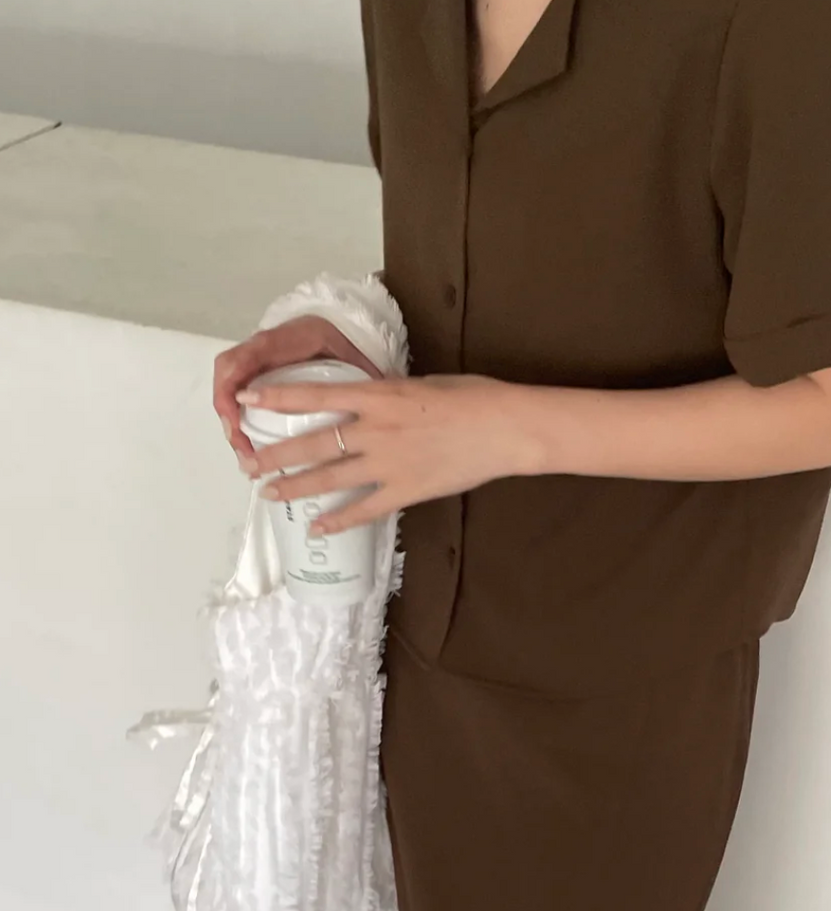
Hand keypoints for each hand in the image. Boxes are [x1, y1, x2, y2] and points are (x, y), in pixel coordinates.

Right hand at [213, 316, 382, 461]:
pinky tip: (251, 447)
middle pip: (227, 376)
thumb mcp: (352, 353)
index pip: (243, 358)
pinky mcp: (256, 375)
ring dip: (232, 423)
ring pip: (228, 388)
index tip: (237, 417)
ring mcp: (254, 361)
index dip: (232, 389)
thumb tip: (384, 394)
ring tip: (247, 456)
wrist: (335, 321)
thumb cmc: (341, 339)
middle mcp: (260, 349)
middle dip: (228, 416)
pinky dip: (238, 420)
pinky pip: (236, 394)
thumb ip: (364, 372)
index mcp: (281, 340)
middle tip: (244, 450)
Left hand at [237, 375, 539, 530]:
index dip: (276, 398)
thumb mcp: (421, 384)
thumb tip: (367, 399)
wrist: (505, 428)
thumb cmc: (471, 396)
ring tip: (269, 494)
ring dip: (295, 488)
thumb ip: (388, 394)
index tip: (246, 400)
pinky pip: (363, 510)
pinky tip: (317, 527)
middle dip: (275, 455)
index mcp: (377, 396)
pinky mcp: (406, 491)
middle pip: (311, 444)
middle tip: (247, 463)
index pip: (313, 396)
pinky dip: (337, 520)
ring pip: (329, 478)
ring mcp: (387, 464)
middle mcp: (374, 430)